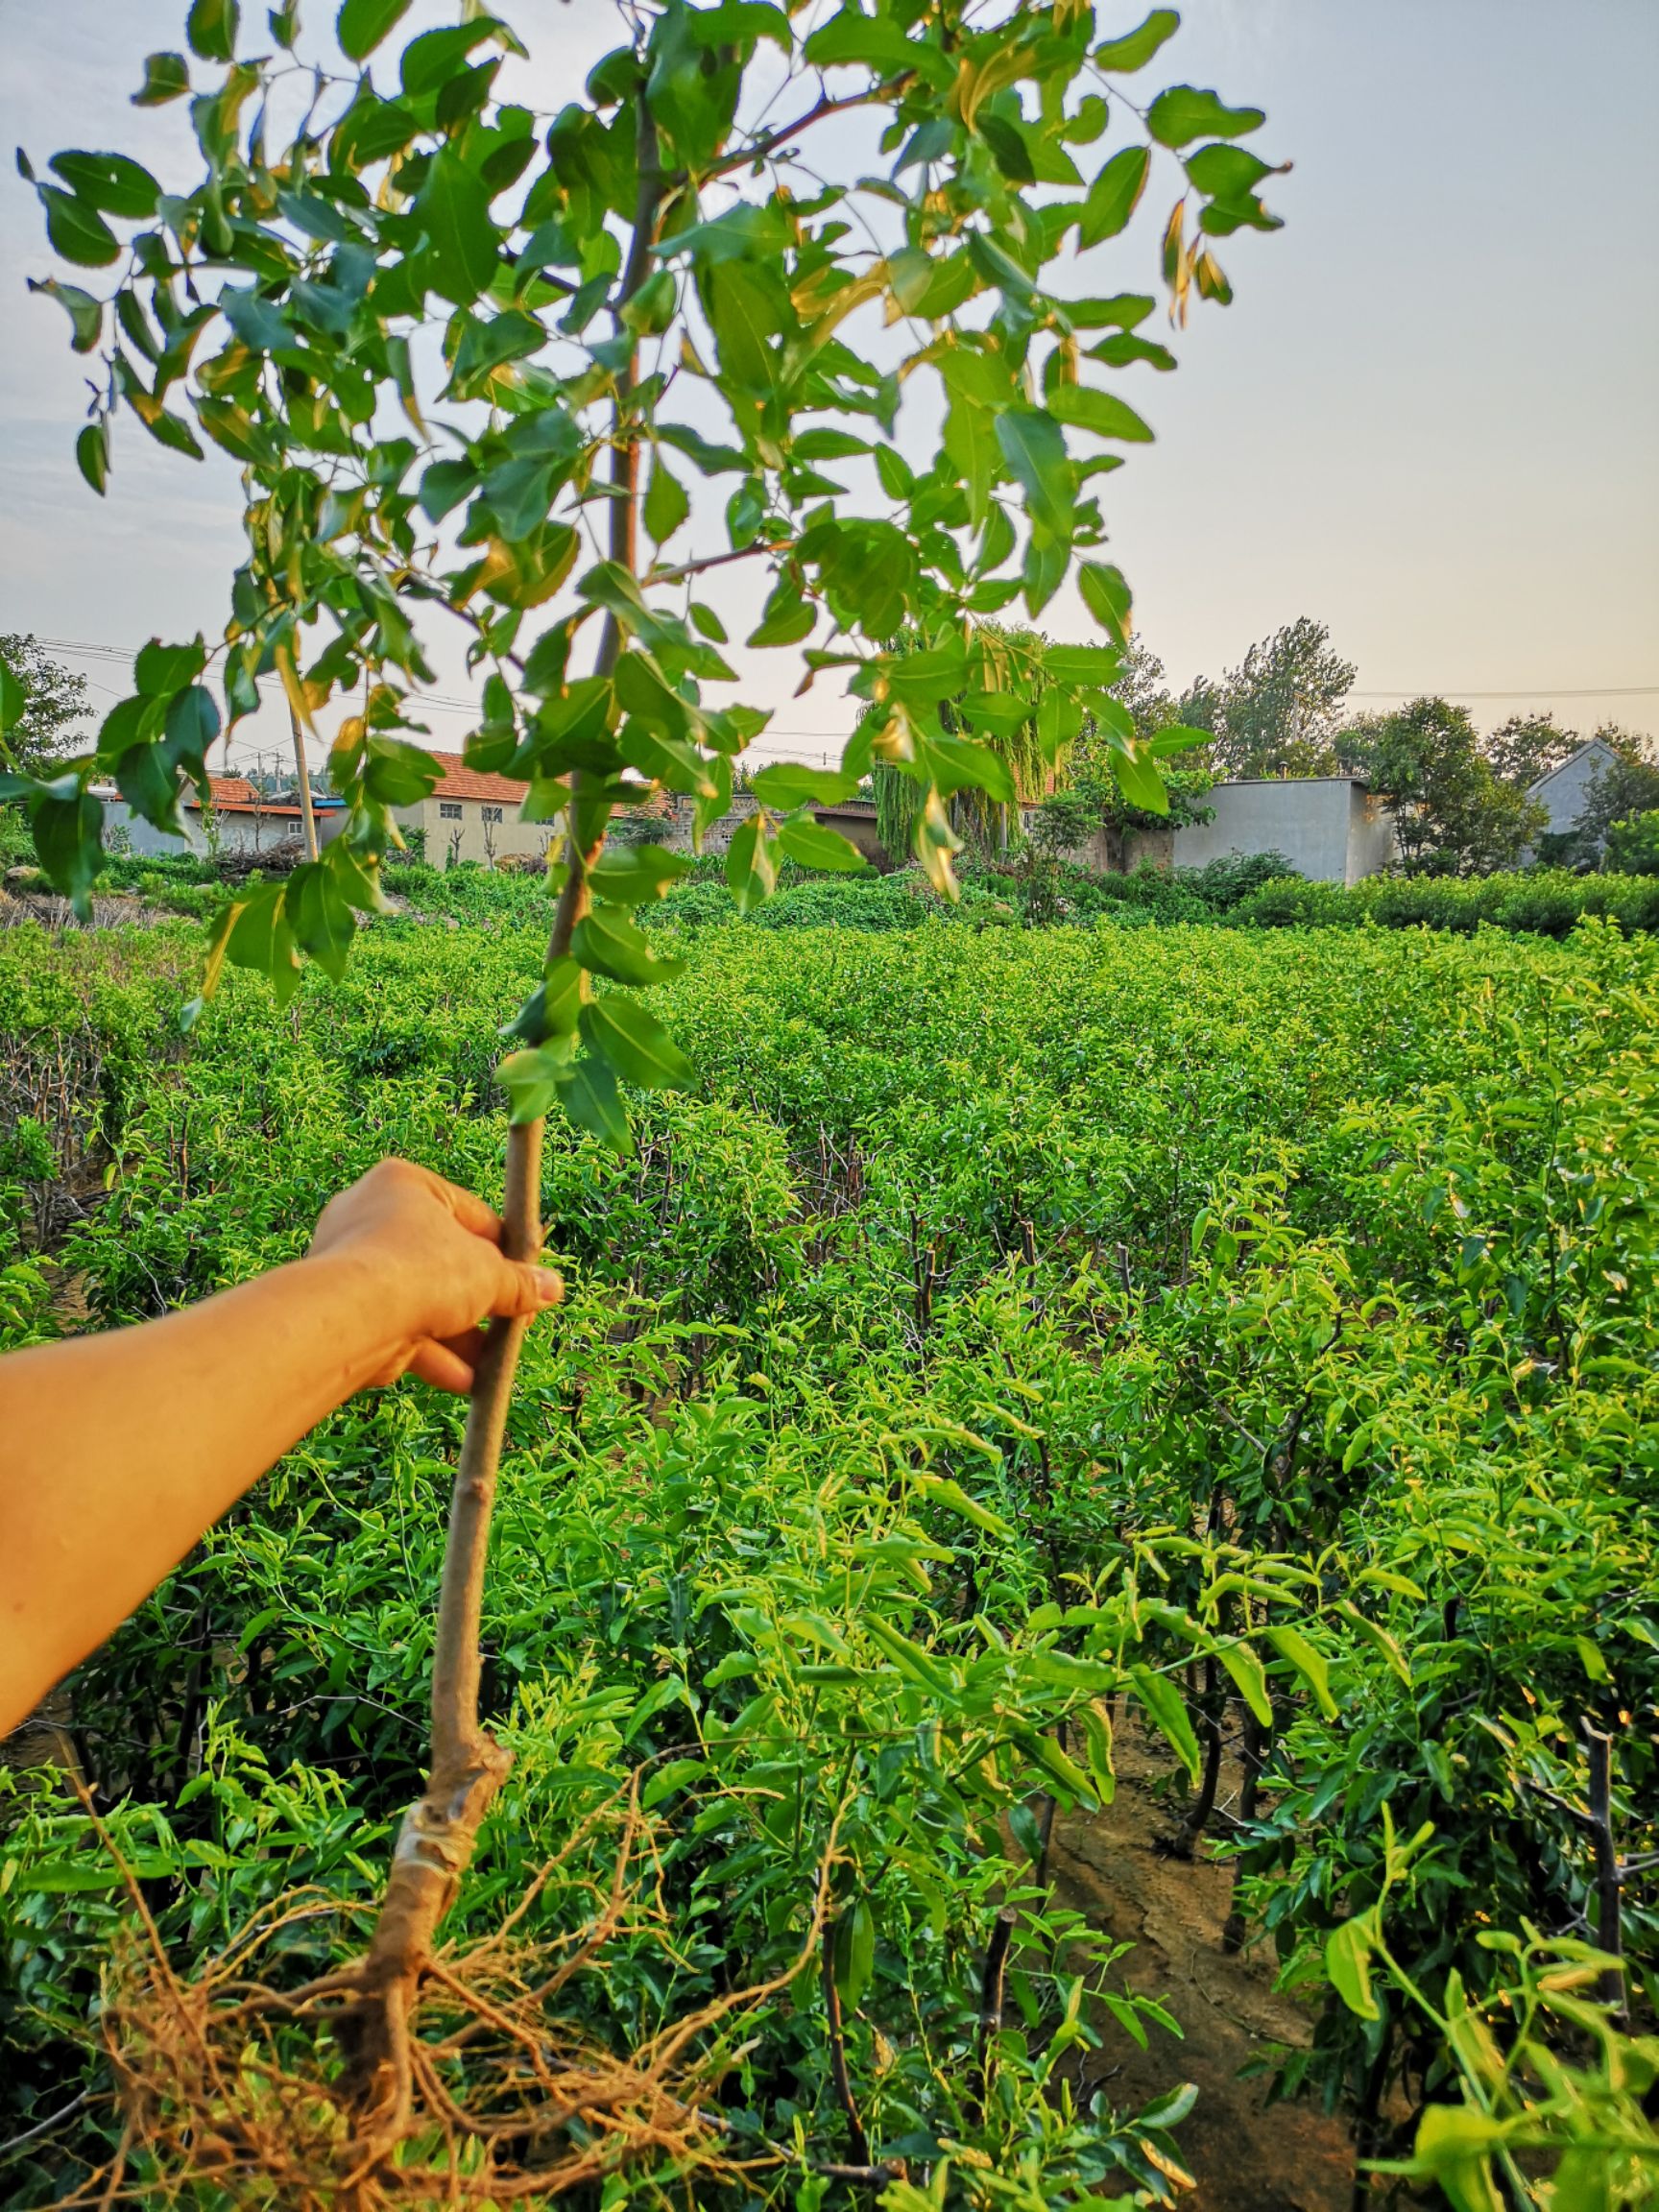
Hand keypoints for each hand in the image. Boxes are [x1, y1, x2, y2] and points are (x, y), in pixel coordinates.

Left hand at [306, 1157, 562, 1393]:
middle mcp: (371, 1216)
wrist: (349, 1316)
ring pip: (422, 1302)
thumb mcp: (488, 1274)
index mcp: (405, 1184)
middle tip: (514, 1323)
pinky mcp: (346, 1311)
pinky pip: (399, 1330)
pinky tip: (466, 1381)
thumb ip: (520, 1283)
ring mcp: (353, 1265)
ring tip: (495, 1363)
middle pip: (445, 1263)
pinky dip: (433, 1355)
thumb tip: (551, 1288)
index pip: (471, 1215)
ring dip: (462, 1337)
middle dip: (483, 1302)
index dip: (507, 1251)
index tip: (530, 1279)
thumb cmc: (418, 1270)